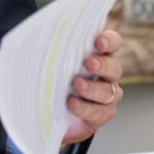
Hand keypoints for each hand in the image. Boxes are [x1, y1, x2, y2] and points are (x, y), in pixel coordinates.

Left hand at [62, 29, 122, 145]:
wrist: (51, 111)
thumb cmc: (53, 77)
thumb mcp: (51, 61)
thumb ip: (53, 50)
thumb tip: (38, 40)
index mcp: (97, 54)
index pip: (112, 43)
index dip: (109, 40)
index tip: (99, 41)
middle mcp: (107, 74)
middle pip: (114, 67)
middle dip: (102, 65)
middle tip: (88, 63)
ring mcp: (108, 95)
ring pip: (109, 91)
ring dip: (93, 88)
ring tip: (76, 85)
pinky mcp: (103, 114)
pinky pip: (101, 112)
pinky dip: (86, 108)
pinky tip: (73, 104)